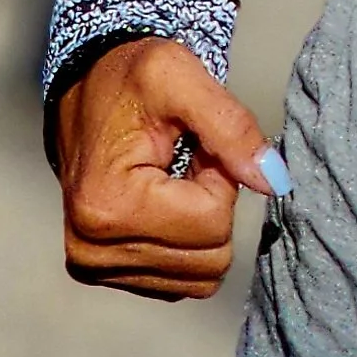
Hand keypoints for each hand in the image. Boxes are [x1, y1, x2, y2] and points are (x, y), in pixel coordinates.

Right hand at [58, 39, 287, 300]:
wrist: (81, 89)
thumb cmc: (129, 78)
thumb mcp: (180, 74)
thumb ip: (231, 126)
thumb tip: (274, 182)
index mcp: (109, 204)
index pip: (213, 223)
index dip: (220, 178)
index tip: (196, 145)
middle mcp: (93, 249)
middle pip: (210, 258)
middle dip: (212, 205)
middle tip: (187, 162)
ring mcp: (95, 268)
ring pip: (200, 277)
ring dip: (200, 226)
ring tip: (173, 181)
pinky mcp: (103, 275)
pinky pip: (179, 281)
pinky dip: (185, 243)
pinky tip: (162, 203)